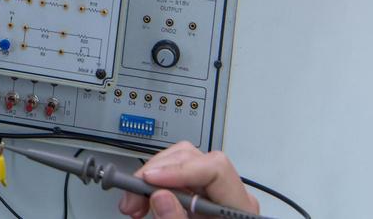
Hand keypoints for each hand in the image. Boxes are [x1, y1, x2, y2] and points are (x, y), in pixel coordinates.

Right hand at [117, 142, 257, 218]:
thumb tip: (160, 195)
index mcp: (238, 211)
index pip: (215, 170)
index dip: (180, 170)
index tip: (149, 181)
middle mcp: (230, 198)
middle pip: (194, 161)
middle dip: (158, 174)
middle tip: (133, 197)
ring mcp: (215, 197)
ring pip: (182, 165)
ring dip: (153, 180)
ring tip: (134, 204)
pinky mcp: (200, 201)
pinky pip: (177, 180)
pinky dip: (156, 188)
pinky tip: (143, 204)